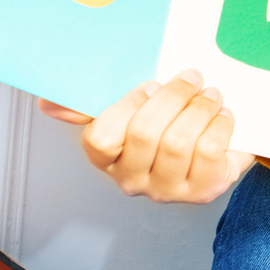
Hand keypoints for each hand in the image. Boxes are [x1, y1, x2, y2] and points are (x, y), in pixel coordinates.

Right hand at [37, 70, 254, 203]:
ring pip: (178, 142)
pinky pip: (208, 151)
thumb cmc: (167, 124)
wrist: (216, 149)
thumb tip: (47, 102)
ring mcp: (166, 190)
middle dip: (172, 97)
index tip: (149, 84)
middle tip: (190, 77)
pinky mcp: (201, 192)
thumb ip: (90, 103)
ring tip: (209, 94)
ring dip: (199, 108)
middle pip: (144, 134)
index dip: (127, 106)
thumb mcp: (131, 109)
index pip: (100, 138)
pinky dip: (219, 126)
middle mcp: (132, 180)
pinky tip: (221, 116)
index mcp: (107, 157)